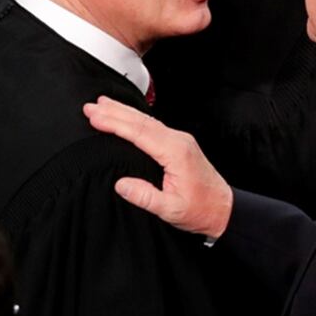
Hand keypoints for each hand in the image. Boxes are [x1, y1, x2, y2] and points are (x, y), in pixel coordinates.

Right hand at [83, 96, 232, 238]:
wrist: (224, 208)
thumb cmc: (201, 209)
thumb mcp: (171, 210)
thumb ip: (146, 197)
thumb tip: (121, 185)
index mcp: (176, 152)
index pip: (139, 132)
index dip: (115, 123)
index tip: (95, 117)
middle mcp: (178, 141)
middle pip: (141, 120)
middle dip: (114, 111)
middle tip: (91, 106)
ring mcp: (180, 140)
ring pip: (147, 120)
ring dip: (124, 112)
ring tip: (103, 104)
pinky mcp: (179, 144)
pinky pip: (154, 126)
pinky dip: (136, 120)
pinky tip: (126, 117)